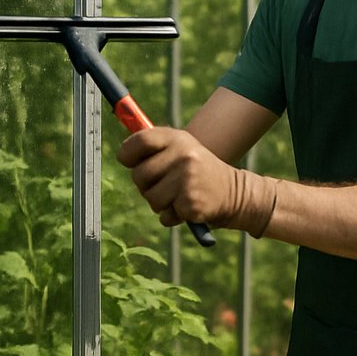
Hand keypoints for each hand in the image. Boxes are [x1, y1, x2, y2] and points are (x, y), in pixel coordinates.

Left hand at [118, 127, 277, 237]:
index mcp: (178, 139)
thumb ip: (154, 147)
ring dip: (160, 203)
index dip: (127, 153)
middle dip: (145, 185)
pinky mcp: (191, 202)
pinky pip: (164, 216)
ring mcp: (187, 179)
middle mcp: (183, 155)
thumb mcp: (182, 149)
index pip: (140, 141)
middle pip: (139, 175)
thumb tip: (121, 152)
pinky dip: (173, 217)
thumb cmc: (198, 170)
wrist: (235, 193)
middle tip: (163, 185)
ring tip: (178, 195)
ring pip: (150, 198)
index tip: (127, 161)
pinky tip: (188, 207)